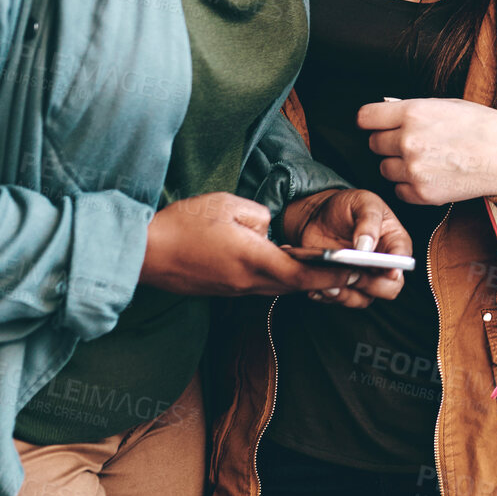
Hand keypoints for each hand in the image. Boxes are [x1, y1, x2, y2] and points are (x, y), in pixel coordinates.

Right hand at [138, 192, 386, 297]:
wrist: (143, 254)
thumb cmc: (182, 225)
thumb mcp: (227, 205)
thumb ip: (259, 216)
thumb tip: (270, 229)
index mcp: (252, 260)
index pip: (302, 274)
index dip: (331, 274)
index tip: (353, 271)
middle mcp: (247, 282)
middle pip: (296, 286)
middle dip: (326, 280)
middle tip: (354, 274)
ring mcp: (235, 290)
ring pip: (279, 288)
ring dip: (305, 282)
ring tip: (331, 271)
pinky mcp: (224, 290)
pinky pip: (261, 287)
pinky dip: (281, 280)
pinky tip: (290, 268)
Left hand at [282, 188, 411, 307]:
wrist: (320, 215)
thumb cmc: (347, 206)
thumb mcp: (362, 202)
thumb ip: (368, 221)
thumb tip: (366, 246)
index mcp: (395, 242)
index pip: (403, 259)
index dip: (398, 267)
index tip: (389, 270)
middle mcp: (383, 265)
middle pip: (389, 288)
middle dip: (371, 284)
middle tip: (353, 272)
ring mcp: (364, 277)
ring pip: (364, 298)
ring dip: (346, 294)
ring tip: (328, 284)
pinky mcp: (344, 285)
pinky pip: (341, 299)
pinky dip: (329, 296)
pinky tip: (317, 288)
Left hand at [360, 98, 496, 204]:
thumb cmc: (484, 128)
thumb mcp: (447, 105)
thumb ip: (412, 108)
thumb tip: (387, 109)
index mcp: (414, 113)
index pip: (366, 117)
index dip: (372, 120)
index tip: (376, 124)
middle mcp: (409, 141)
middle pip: (374, 144)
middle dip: (388, 142)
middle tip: (411, 141)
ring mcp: (414, 170)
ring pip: (384, 168)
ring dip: (397, 164)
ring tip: (423, 159)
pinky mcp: (422, 194)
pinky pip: (398, 190)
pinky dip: (409, 185)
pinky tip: (429, 174)